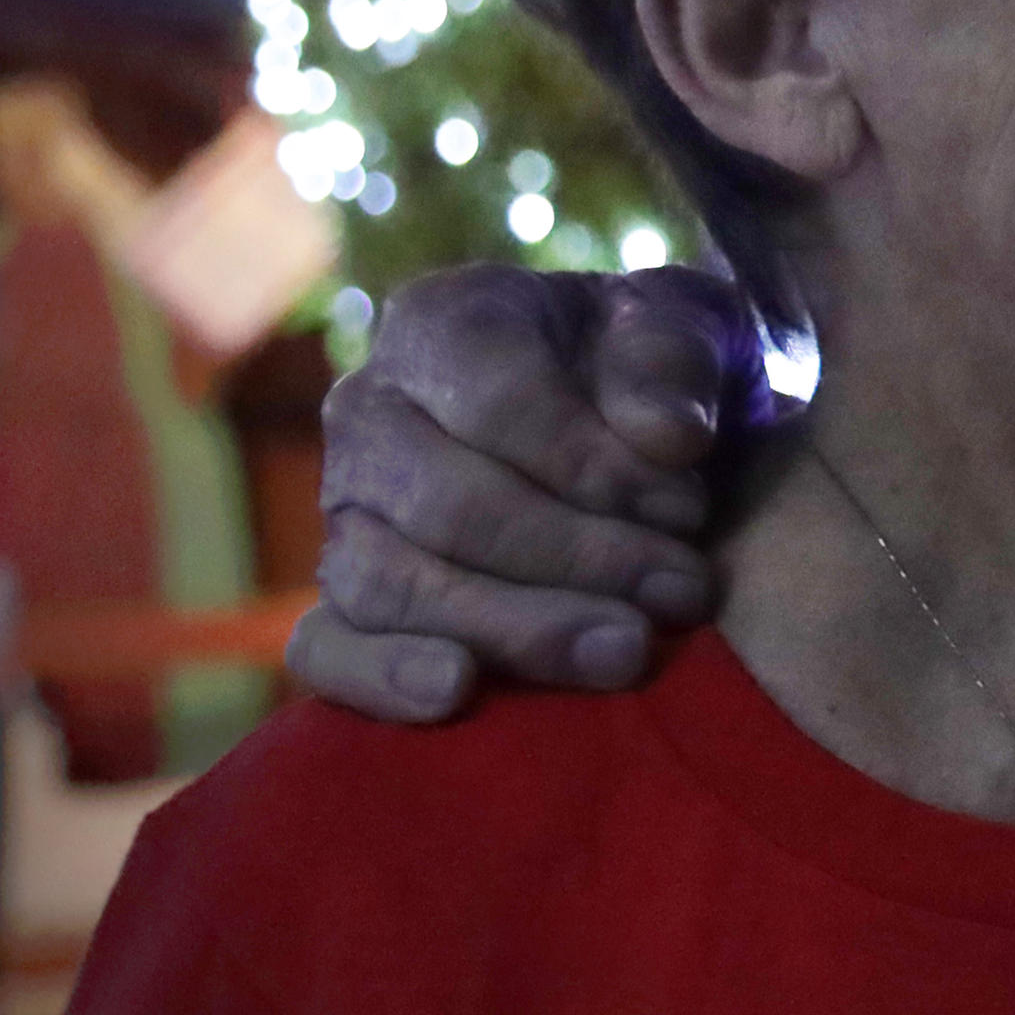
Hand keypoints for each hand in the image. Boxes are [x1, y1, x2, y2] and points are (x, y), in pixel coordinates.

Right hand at [290, 266, 752, 720]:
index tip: (690, 508)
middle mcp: (368, 412)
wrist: (636, 438)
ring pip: (390, 581)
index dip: (594, 462)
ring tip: (622, 653)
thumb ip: (676, 361)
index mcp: (443, 322)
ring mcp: (343, 512)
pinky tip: (456, 692)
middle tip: (683, 592)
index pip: (498, 398)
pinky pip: (324, 648)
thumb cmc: (652, 374)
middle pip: (448, 503)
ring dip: (513, 626)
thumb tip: (667, 436)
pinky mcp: (340, 602)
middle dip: (577, 556)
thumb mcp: (690, 330)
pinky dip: (380, 676)